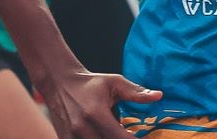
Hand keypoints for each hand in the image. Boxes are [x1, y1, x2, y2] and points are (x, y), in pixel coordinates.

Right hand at [36, 66, 161, 138]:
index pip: (120, 138)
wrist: (58, 83)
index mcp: (96, 113)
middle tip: (129, 134)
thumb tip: (158, 96)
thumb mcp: (114, 82)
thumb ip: (136, 92)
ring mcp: (71, 137)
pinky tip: (102, 133)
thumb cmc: (90, 83)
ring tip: (116, 132)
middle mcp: (82, 129)